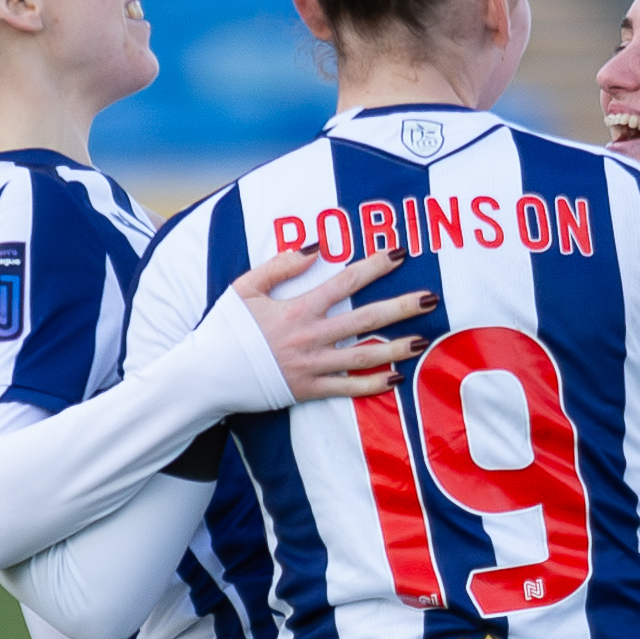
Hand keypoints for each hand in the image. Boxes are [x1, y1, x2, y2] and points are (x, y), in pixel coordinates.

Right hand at [231, 247, 433, 400]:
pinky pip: (348, 388)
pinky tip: (396, 378)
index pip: (345, 281)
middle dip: (401, 307)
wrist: (208, 374)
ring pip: (364, 356)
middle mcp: (311, 337)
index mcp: (298, 308)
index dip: (375, 266)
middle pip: (366, 318)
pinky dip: (373, 385)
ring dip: (397, 348)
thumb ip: (281, 265)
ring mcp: (313, 366)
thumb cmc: (225, 328)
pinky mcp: (309, 390)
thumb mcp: (245, 287)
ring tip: (423, 340)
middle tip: (431, 298)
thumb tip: (315, 248)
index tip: (400, 253)